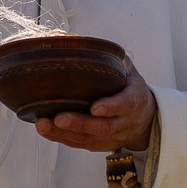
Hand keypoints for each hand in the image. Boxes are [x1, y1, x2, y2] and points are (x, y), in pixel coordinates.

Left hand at [37, 66, 158, 153]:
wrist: (143, 119)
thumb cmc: (130, 90)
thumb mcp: (129, 72)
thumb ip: (113, 60)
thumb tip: (85, 42)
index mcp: (134, 100)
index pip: (125, 105)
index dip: (111, 107)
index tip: (95, 107)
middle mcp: (124, 123)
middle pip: (103, 127)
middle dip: (79, 123)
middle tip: (59, 118)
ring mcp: (111, 137)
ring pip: (88, 138)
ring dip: (63, 133)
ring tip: (43, 124)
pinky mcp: (98, 145)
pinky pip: (78, 144)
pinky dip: (60, 138)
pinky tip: (45, 129)